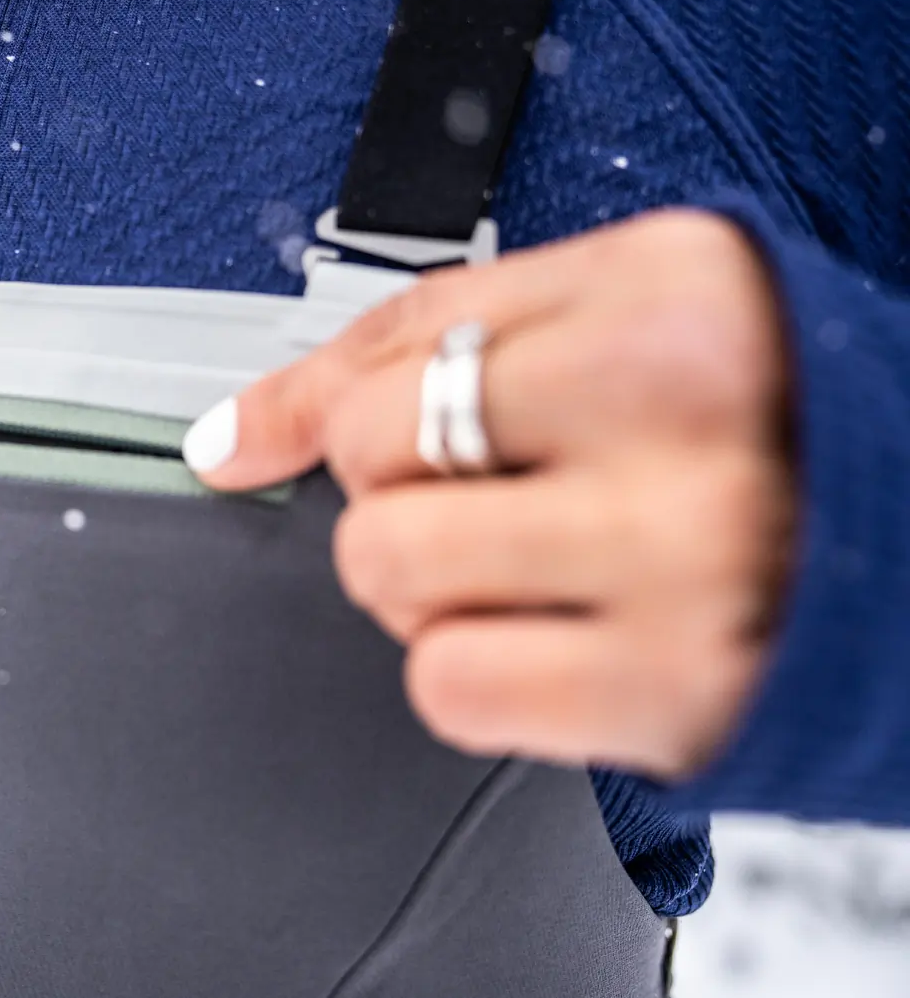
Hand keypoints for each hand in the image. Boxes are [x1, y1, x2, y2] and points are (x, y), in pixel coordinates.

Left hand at [185, 211, 796, 779]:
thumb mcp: (620, 310)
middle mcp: (675, 425)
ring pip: (387, 571)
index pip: (393, 349)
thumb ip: (412, 340)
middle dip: (406, 486)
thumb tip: (228, 438)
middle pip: (369, 459)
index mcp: (664, 302)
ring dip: (432, 584)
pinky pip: (445, 689)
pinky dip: (475, 675)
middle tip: (511, 494)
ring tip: (539, 566)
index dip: (372, 405)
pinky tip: (558, 640)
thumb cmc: (768, 418)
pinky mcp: (671, 695)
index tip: (375, 438)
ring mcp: (677, 565)